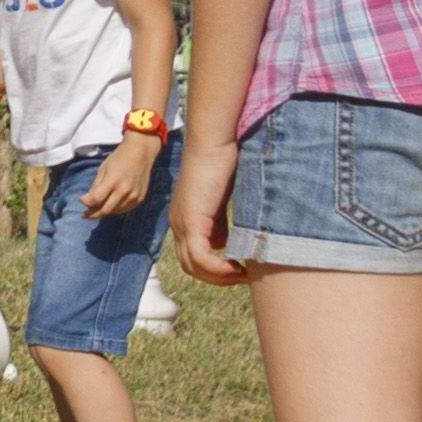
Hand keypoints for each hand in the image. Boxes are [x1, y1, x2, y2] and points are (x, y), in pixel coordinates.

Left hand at [81, 137, 157, 219]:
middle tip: (85, 214)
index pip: (96, 199)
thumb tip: (87, 201)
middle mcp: (124, 190)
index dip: (86, 202)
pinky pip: (125, 209)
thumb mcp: (103, 169)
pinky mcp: (140, 198)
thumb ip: (96, 186)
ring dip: (104, 212)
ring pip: (115, 212)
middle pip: (105, 210)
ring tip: (96, 209)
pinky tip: (110, 205)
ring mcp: (134, 196)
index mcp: (113, 181)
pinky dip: (116, 210)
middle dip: (93, 214)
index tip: (81, 200)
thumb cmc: (119, 158)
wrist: (141, 152)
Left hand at [169, 137, 242, 285]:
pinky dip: (219, 269)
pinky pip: (201, 257)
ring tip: (243, 275)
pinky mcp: (191, 221)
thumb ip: (218, 223)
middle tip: (243, 277)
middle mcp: (178, 224)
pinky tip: (238, 268)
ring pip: (194, 266)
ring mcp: (182, 223)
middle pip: (190, 266)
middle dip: (217, 278)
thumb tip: (222, 245)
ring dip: (220, 277)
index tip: (238, 270)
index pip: (192, 256)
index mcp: (184, 219)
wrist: (212, 143)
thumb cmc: (220, 164)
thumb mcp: (219, 201)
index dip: (213, 269)